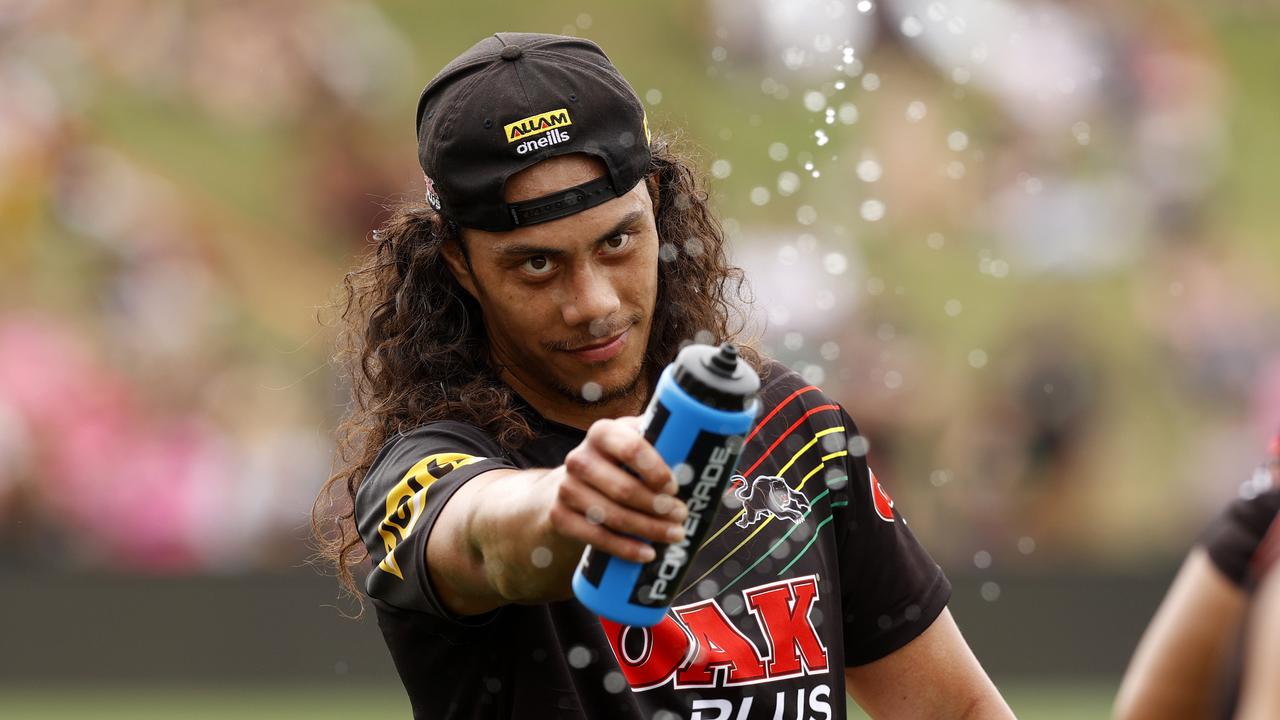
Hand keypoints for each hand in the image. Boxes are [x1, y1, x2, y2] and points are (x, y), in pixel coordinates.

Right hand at [548, 416, 688, 562]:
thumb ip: (663, 440)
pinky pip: (596, 537)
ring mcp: (566, 488)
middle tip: (682, 514)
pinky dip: (625, 548)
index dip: (655, 469)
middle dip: (658, 506)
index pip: (631, 447)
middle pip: (623, 488)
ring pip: (612, 515)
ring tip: (675, 534)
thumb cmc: (620, 464)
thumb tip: (714, 448)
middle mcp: (579, 457)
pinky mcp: (560, 517)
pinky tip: (647, 553)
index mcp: (603, 433)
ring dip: (648, 529)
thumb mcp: (635, 442)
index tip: (674, 486)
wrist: (573, 486)